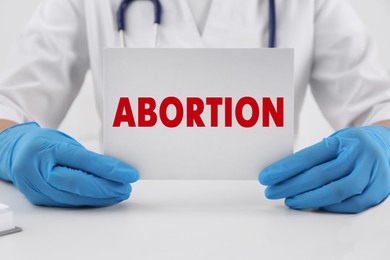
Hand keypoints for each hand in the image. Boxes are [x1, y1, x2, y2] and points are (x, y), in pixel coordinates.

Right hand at [0, 122, 138, 206]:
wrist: (16, 153)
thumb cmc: (44, 144)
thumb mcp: (65, 142)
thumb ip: (86, 157)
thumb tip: (115, 170)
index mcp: (47, 149)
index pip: (84, 161)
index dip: (109, 169)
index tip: (129, 174)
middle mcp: (40, 169)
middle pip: (78, 184)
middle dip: (107, 188)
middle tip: (127, 187)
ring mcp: (37, 187)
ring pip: (74, 197)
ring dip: (101, 198)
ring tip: (120, 193)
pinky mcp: (40, 199)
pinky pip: (69, 202)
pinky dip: (88, 201)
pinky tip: (103, 198)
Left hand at [259, 126, 389, 212]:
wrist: (387, 144)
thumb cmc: (352, 145)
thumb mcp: (334, 141)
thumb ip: (314, 157)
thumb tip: (282, 174)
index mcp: (343, 140)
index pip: (308, 157)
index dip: (285, 169)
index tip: (267, 177)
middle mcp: (358, 155)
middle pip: (319, 175)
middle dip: (291, 186)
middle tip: (272, 191)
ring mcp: (372, 173)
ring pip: (336, 192)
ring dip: (309, 199)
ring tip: (290, 201)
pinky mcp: (379, 189)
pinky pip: (353, 204)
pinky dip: (331, 207)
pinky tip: (315, 206)